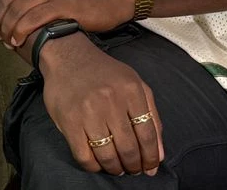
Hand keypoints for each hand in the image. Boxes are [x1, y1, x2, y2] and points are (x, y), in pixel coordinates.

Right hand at [39, 34, 162, 175]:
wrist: (68, 57)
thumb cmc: (104, 73)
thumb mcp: (135, 85)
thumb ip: (152, 116)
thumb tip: (158, 153)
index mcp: (131, 91)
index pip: (147, 134)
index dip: (150, 157)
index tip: (150, 168)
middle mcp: (111, 101)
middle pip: (129, 148)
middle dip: (134, 166)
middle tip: (133, 170)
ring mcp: (88, 112)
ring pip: (107, 155)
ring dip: (115, 168)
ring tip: (117, 168)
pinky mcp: (69, 121)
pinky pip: (84, 156)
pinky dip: (93, 166)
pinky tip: (98, 163)